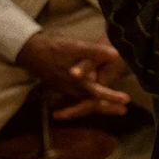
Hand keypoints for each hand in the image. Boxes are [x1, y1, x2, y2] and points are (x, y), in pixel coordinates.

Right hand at [14, 33, 131, 118]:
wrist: (32, 53)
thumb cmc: (55, 50)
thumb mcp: (77, 47)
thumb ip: (96, 53)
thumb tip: (116, 54)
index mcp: (78, 82)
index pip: (98, 93)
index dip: (112, 97)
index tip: (126, 101)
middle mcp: (73, 89)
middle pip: (93, 102)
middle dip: (108, 107)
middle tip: (124, 111)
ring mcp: (68, 89)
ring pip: (87, 101)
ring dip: (101, 105)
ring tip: (117, 108)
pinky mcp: (64, 86)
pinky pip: (80, 96)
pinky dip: (90, 99)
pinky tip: (97, 97)